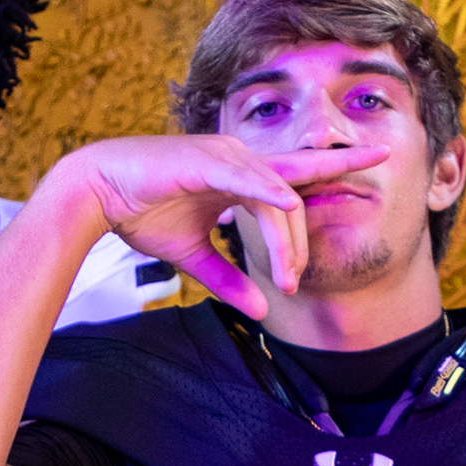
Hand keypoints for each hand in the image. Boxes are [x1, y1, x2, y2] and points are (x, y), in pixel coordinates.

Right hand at [46, 135, 386, 319]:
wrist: (94, 193)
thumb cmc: (140, 213)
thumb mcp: (193, 255)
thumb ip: (228, 278)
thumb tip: (262, 309)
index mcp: (239, 175)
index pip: (296, 179)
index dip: (332, 179)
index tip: (360, 191)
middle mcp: (238, 159)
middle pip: (300, 177)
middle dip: (343, 171)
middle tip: (371, 199)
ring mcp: (223, 157)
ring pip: (276, 195)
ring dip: (288, 240)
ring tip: (290, 279)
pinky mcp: (203, 162)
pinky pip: (245, 178)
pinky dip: (268, 191)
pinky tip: (288, 204)